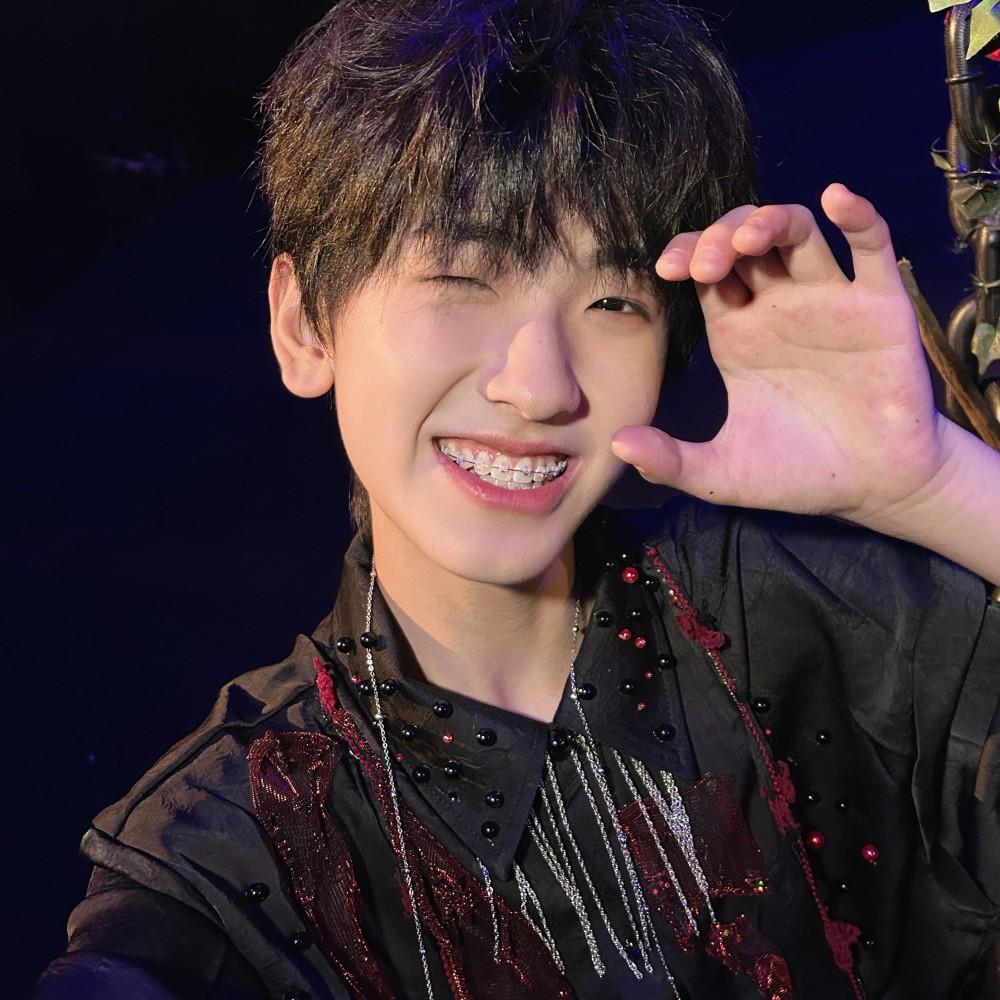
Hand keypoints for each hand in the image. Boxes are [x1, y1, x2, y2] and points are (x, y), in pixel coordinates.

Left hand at [612, 183, 949, 527]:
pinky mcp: (880, 306)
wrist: (872, 488)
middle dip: (719, 237)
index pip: (706, 270)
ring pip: (798, 233)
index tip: (666, 269)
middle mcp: (779, 306)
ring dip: (770, 221)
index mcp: (737, 332)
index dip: (686, 255)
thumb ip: (669, 460)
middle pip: (744, 239)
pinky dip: (859, 216)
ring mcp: (829, 301)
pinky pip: (872, 248)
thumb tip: (615, 444)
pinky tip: (837, 198)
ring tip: (748, 239)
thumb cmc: (796, 474)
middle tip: (704, 265)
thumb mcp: (722, 473)